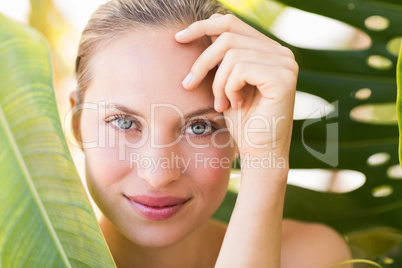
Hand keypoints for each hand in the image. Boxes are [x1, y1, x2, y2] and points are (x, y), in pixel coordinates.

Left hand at [175, 14, 297, 159]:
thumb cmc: (242, 122)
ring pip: (231, 54)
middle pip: (228, 36)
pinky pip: (240, 69)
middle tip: (188, 84)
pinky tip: (235, 105)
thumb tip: (203, 31)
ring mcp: (285, 63)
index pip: (232, 23)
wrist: (259, 153)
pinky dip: (229, 88)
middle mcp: (281, 52)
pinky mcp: (283, 77)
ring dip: (217, 83)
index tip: (179, 39)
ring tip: (220, 103)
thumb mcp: (226, 83)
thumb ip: (222, 58)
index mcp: (268, 50)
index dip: (202, 26)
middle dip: (202, 61)